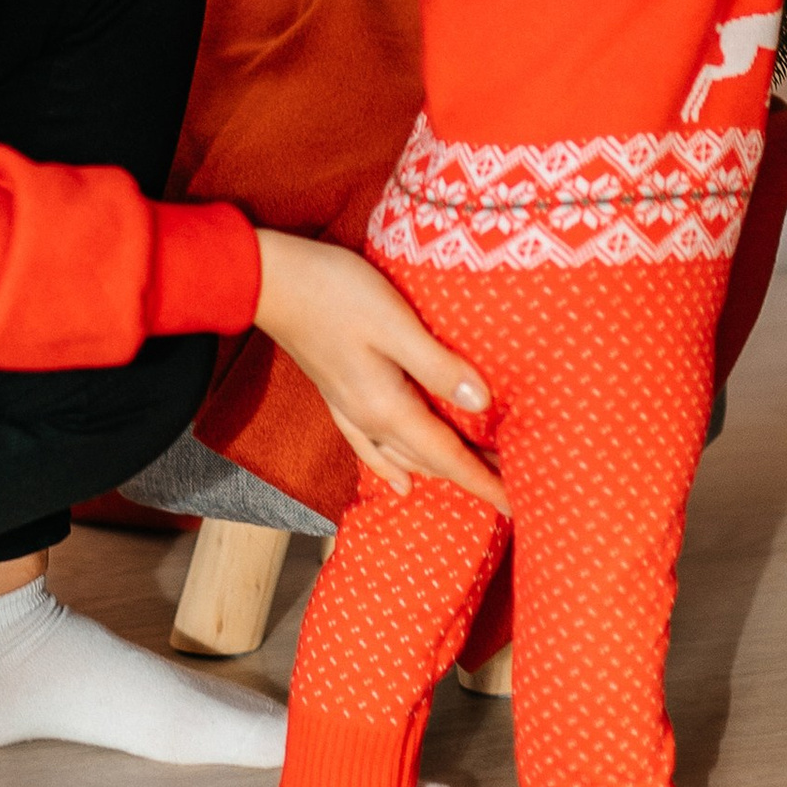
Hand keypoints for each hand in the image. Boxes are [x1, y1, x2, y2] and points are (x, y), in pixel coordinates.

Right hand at [251, 232, 507, 512]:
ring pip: (405, 456)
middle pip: (431, 460)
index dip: (484, 481)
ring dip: (439, 470)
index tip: (517, 505)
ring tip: (474, 479)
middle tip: (514, 489)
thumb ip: (438, 366)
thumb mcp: (396, 324)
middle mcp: (369, 420)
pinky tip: (401, 481)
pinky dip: (391, 468)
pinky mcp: (336, 394)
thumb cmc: (336, 293)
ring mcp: (350, 410)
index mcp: (388, 408)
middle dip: (471, 477)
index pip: (448, 456)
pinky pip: (371, 448)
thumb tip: (482, 403)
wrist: (269, 281)